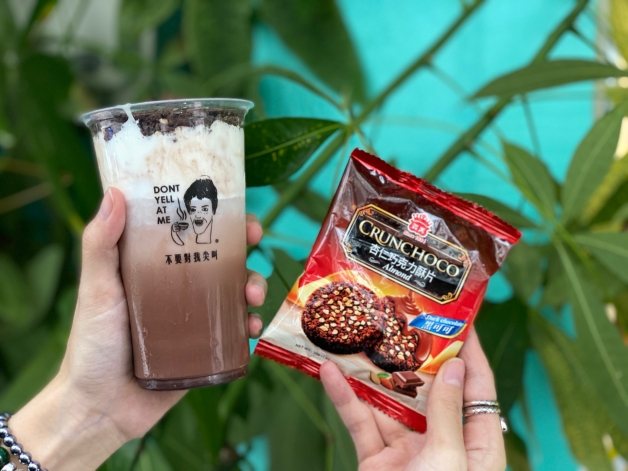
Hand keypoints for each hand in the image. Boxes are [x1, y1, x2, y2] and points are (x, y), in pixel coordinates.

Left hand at [9, 188, 266, 470]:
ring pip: (236, 293)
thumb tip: (114, 192)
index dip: (217, 217)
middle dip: (245, 248)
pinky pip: (236, 332)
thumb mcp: (97, 289)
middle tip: (255, 243)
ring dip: (254, 286)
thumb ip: (101, 244)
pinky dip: (250, 325)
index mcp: (156, 267)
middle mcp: (180, 289)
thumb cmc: (92, 343)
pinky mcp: (207, 349)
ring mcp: (196, 319)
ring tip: (253, 296)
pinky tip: (251, 328)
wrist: (101, 406)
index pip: (191, 232)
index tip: (235, 209)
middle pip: (222, 259)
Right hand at [320, 328, 505, 470]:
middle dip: (413, 355)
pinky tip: (328, 372)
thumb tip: (455, 365)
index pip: (478, 388)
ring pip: (389, 402)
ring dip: (371, 372)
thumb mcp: (449, 459)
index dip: (470, 352)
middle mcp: (443, 442)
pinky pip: (360, 423)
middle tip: (399, 316)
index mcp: (476, 444)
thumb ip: (447, 412)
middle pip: (430, 389)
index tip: (460, 318)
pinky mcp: (377, 460)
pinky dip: (344, 398)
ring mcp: (408, 450)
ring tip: (357, 336)